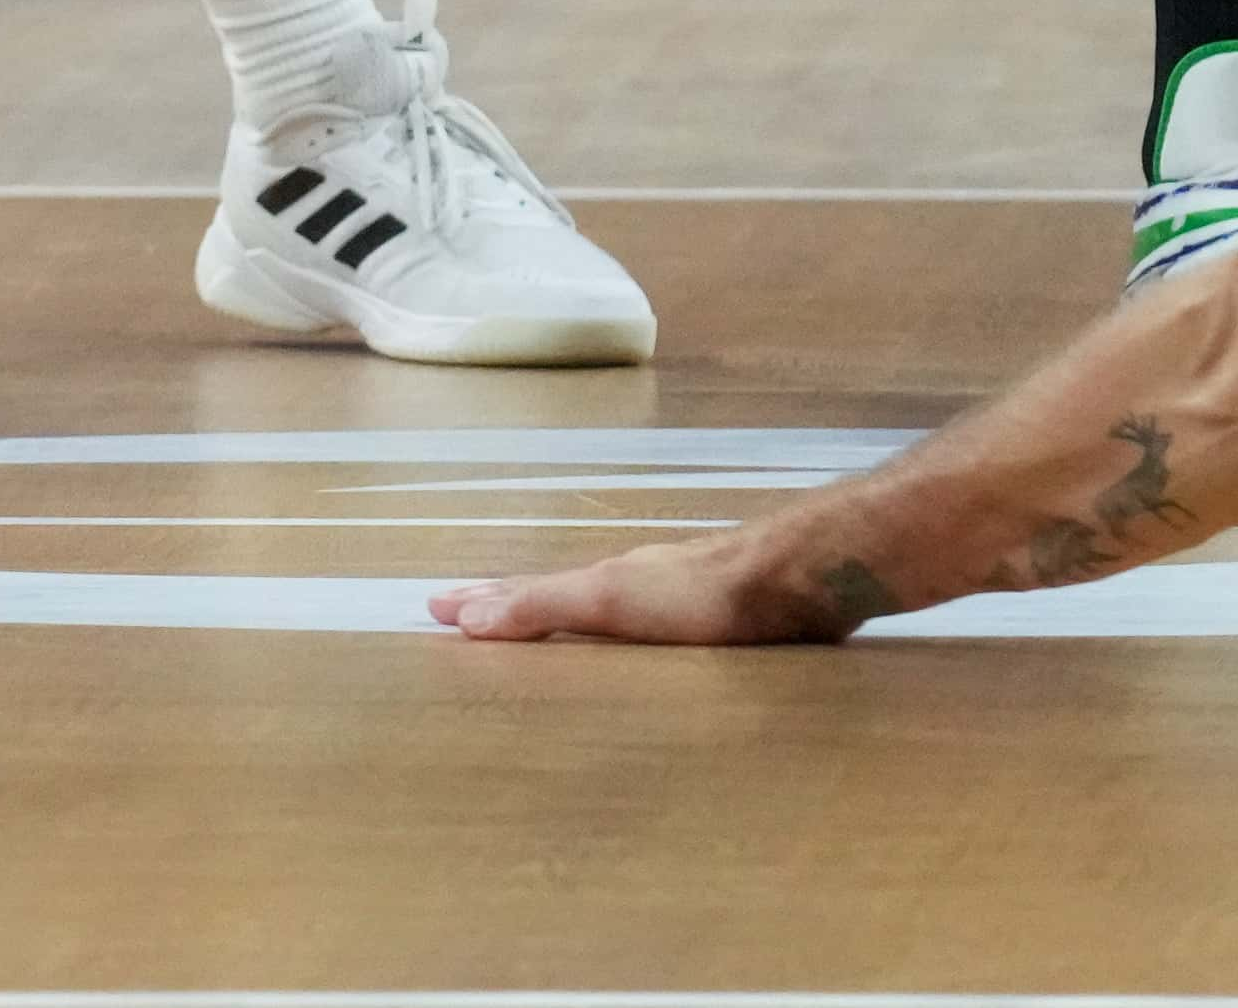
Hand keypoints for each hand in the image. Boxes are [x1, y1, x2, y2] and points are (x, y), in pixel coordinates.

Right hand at [427, 532, 855, 644]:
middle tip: (472, 619)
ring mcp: (680, 602)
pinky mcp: (724, 627)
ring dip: (572, 624)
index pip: (526, 593)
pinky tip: (644, 658)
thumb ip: (542, 605)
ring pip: (611, 615)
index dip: (482, 602)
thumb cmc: (704, 592)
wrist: (803, 579)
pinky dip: (626, 641)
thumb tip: (461, 614)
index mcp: (604, 582)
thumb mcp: (611, 599)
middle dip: (516, 609)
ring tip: (547, 638)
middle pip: (563, 598)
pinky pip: (656, 634)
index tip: (434, 610)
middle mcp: (636, 586)